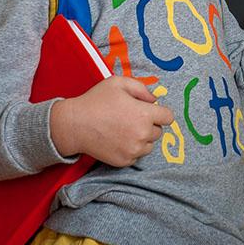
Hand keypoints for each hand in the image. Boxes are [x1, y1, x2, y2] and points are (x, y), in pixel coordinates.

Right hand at [51, 76, 173, 166]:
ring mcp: (134, 150)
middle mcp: (142, 134)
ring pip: (148, 145)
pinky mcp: (125, 161)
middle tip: (131, 118)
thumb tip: (154, 100)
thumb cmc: (96, 100)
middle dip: (149, 124)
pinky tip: (117, 139)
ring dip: (142, 138)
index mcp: (144, 114)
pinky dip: (131, 149)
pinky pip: (136, 156)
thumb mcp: (118, 83)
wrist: (75, 124)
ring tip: (124, 129)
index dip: (160, 112)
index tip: (151, 111)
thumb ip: (141, 88)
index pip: (168, 117)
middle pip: (158, 132)